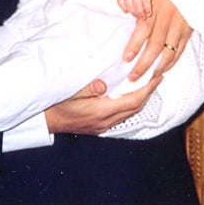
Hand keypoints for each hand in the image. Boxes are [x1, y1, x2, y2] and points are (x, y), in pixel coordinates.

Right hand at [43, 75, 162, 135]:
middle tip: (156, 78)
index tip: (157, 78)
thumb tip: (102, 84)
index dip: (147, 90)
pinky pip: (121, 116)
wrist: (46, 120)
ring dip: (140, 99)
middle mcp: (105, 121)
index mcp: (100, 112)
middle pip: (134, 108)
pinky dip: (130, 105)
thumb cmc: (57, 103)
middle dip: (148, 93)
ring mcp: (102, 126)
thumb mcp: (71, 91)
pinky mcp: (99, 126)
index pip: (132, 102)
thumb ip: (88, 87)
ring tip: (147, 85)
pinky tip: (130, 96)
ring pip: (129, 113)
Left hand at [116, 0, 156, 17]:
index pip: (120, 1)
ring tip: (143, 16)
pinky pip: (145, 4)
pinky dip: (147, 10)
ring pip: (136, 7)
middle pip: (129, 6)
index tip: (127, 12)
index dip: (124, 8)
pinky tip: (148, 12)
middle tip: (138, 17)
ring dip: (140, 13)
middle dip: (134, 13)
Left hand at [123, 0, 191, 80]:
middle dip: (143, 64)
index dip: (134, 45)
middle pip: (155, 46)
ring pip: (169, 52)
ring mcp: (180, 26)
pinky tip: (162, 69)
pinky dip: (171, 63)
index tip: (126, 59)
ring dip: (157, 68)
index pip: (143, 29)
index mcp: (155, 7)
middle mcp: (168, 18)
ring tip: (147, 78)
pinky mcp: (188, 31)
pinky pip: (180, 51)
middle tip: (132, 77)